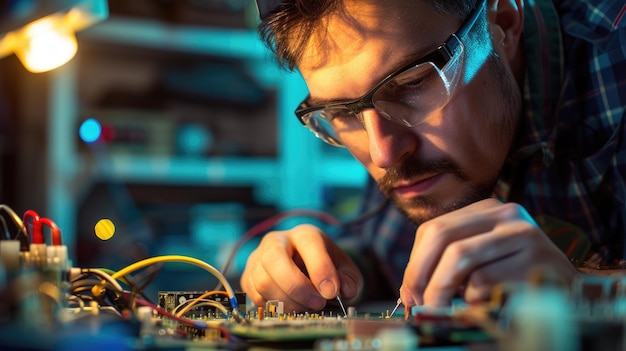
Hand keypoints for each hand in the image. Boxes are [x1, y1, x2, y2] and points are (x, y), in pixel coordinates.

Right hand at [240, 224, 362, 311]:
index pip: (308, 243)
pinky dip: (275, 308)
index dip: (320, 269)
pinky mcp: (248, 279)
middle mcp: (276, 241)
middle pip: (275, 259)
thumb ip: (348, 280)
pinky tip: (292, 308)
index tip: (331, 292)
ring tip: (307, 308)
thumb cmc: (325, 269)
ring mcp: (258, 259)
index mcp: (304, 234)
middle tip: (317, 304)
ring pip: (263, 282)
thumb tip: (341, 291)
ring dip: (288, 302)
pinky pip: (255, 297)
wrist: (305, 270)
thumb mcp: (345, 271)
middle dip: (297, 287)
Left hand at [399, 198, 577, 306]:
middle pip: (443, 237)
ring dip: (445, 292)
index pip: (433, 229)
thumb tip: (409, 290)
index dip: (414, 264)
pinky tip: (491, 302)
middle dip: (423, 276)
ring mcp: (524, 233)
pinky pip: (487, 283)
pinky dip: (477, 300)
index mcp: (486, 209)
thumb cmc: (513, 278)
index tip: (410, 293)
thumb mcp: (480, 259)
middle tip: (420, 304)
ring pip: (461, 259)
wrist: (568, 290)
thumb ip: (446, 263)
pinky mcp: (537, 258)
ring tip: (447, 308)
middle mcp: (506, 212)